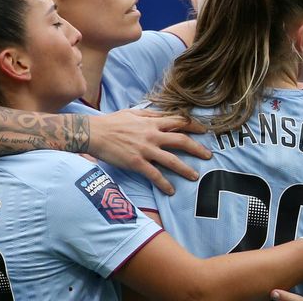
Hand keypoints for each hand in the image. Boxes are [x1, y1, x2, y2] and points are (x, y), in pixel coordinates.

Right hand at [88, 109, 211, 194]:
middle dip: (197, 148)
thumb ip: (149, 114)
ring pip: (171, 160)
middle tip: (208, 155)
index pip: (178, 121)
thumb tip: (162, 113)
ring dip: (185, 169)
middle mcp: (151, 135)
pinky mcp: (136, 163)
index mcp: (151, 122)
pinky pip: (154, 175)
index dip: (193, 125)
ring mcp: (145, 149)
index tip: (204, 130)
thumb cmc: (111, 122)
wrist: (94, 133)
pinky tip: (171, 191)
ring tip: (195, 176)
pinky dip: (164, 184)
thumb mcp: (132, 112)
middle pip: (181, 140)